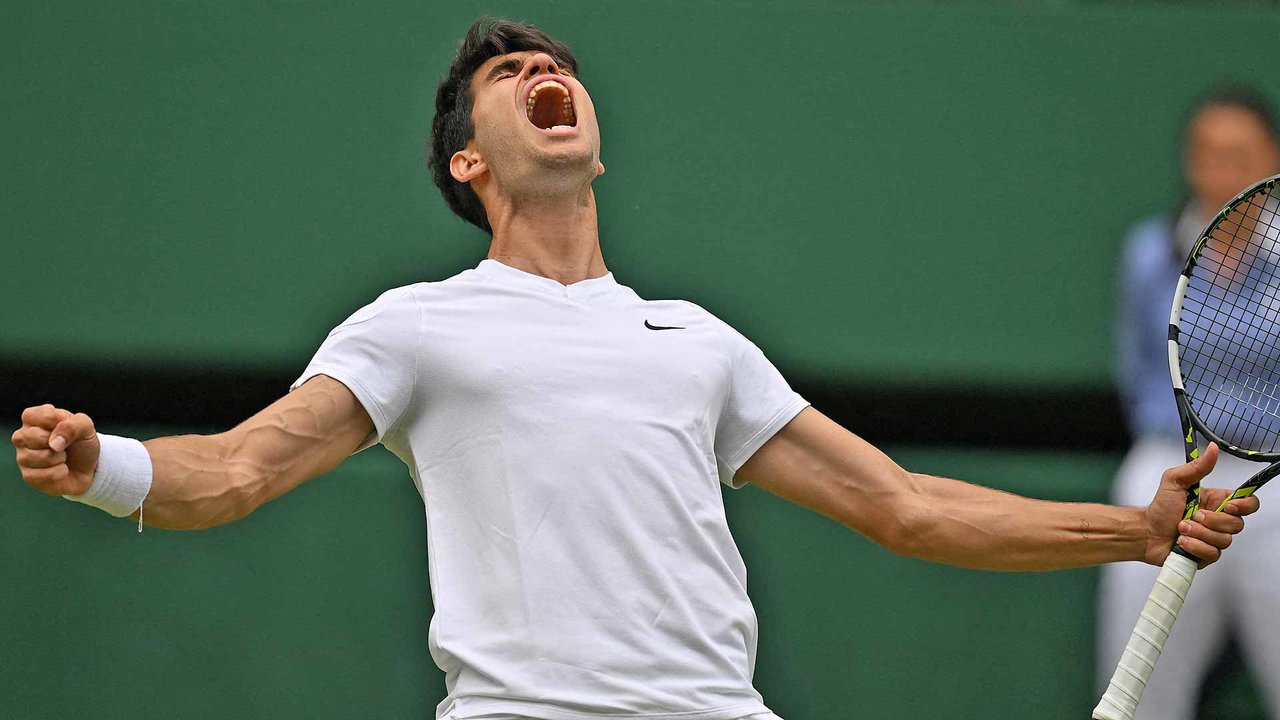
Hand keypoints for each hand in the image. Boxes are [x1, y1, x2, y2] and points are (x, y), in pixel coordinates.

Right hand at [11, 404, 100, 496]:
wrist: (88, 468)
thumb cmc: (81, 443)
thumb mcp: (85, 427)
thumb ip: (72, 425)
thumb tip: (54, 442)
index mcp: (32, 418)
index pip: (34, 415)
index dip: (56, 421)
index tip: (66, 425)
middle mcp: (22, 436)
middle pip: (37, 437)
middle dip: (60, 442)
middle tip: (65, 444)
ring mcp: (22, 457)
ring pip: (43, 457)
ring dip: (61, 458)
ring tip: (62, 457)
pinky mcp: (28, 476)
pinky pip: (46, 474)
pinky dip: (61, 472)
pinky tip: (60, 469)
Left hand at [1143, 443, 1260, 567]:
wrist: (1146, 531)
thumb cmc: (1160, 506)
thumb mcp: (1175, 481)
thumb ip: (1197, 467)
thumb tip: (1213, 448)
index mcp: (1217, 502)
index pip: (1248, 504)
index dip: (1245, 506)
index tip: (1228, 505)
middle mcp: (1219, 521)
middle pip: (1237, 525)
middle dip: (1212, 521)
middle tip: (1192, 515)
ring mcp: (1214, 539)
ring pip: (1224, 540)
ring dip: (1198, 533)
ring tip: (1181, 528)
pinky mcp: (1206, 555)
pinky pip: (1212, 554)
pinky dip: (1195, 547)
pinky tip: (1181, 542)